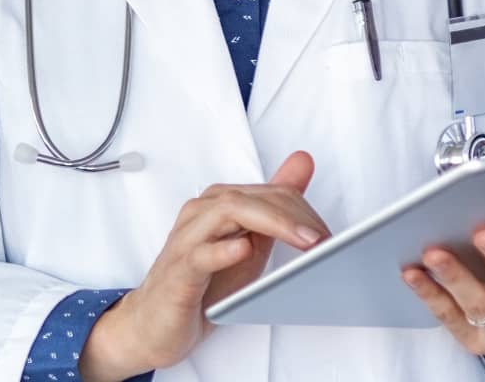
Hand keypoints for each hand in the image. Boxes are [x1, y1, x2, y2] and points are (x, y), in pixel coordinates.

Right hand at [79, 152, 327, 380]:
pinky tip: (244, 249)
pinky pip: (200, 254)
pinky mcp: (179, 272)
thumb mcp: (249, 242)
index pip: (268, 193)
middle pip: (251, 198)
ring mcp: (187, 240)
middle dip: (293, 216)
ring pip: (227, 213)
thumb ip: (274, 207)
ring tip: (303, 242)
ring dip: (272, 223)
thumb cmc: (203, 283)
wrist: (156, 323)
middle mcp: (201, 214)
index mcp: (219, 204)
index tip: (329, 237)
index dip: (304, 212)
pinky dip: (223, 250)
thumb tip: (303, 162)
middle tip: (324, 239)